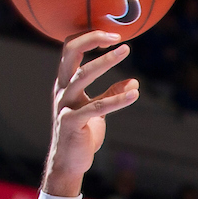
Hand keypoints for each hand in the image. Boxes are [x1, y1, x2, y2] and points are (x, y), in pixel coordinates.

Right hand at [42, 31, 137, 196]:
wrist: (70, 163)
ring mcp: (64, 105)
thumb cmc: (82, 134)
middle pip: (70, 53)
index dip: (89, 37)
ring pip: (82, 75)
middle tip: (117, 36)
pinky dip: (117, 98)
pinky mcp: (71, 122)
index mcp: (66, 83)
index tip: (113, 35)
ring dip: (105, 61)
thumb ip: (111, 94)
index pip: (70, 49)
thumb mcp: (98, 111)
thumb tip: (133, 81)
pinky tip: (135, 93)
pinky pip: (97, 106)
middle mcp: (62, 90)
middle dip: (92, 39)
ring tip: (125, 50)